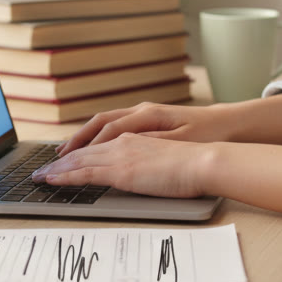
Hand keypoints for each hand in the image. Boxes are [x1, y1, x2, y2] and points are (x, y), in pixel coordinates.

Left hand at [32, 134, 213, 198]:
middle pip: (83, 149)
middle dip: (60, 160)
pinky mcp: (120, 170)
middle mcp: (123, 142)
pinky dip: (65, 175)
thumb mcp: (165, 158)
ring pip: (79, 159)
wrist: (204, 161)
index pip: (99, 144)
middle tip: (43, 169)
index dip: (78, 152)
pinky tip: (53, 180)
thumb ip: (148, 161)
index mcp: (134, 138)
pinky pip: (85, 172)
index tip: (64, 160)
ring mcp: (120, 155)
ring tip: (40, 176)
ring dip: (57, 168)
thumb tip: (139, 173)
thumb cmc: (193, 163)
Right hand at [56, 102, 235, 156]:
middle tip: (52, 163)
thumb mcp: (179, 144)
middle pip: (98, 127)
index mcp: (147, 117)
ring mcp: (144, 117)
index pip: (104, 134)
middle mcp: (141, 113)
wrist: (228, 128)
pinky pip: (115, 128)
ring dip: (83, 140)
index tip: (60, 168)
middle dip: (74, 145)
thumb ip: (147, 146)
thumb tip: (118, 148)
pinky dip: (98, 138)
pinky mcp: (148, 123)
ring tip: (65, 155)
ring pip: (104, 126)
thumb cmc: (207, 136)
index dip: (80, 153)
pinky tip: (92, 147)